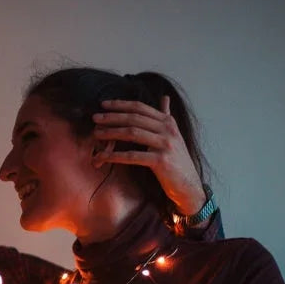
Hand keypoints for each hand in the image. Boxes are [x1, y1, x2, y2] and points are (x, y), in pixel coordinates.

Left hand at [92, 97, 205, 215]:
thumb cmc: (178, 161)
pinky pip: (132, 156)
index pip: (140, 108)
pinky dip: (115, 155)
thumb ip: (167, 116)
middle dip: (112, 117)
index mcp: (168, 122)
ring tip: (96, 133)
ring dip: (111, 132)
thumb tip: (165, 98)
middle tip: (95, 118)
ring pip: (132, 133)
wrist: (189, 185)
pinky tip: (102, 156)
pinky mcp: (161, 161)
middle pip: (134, 118)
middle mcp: (168, 130)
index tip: (104, 104)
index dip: (121, 104)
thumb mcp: (174, 135)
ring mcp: (165, 144)